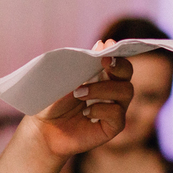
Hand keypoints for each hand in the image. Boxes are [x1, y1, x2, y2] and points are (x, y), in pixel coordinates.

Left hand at [26, 40, 133, 159]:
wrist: (44, 127)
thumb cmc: (54, 100)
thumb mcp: (66, 79)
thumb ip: (83, 64)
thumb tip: (102, 44)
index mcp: (102, 75)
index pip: (118, 60)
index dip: (116, 53)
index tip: (105, 47)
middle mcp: (113, 90)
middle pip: (127, 73)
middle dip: (119, 65)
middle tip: (103, 62)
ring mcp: (115, 108)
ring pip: (125, 91)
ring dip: (102, 88)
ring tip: (80, 93)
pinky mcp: (113, 126)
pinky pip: (117, 114)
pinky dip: (101, 109)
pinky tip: (85, 113)